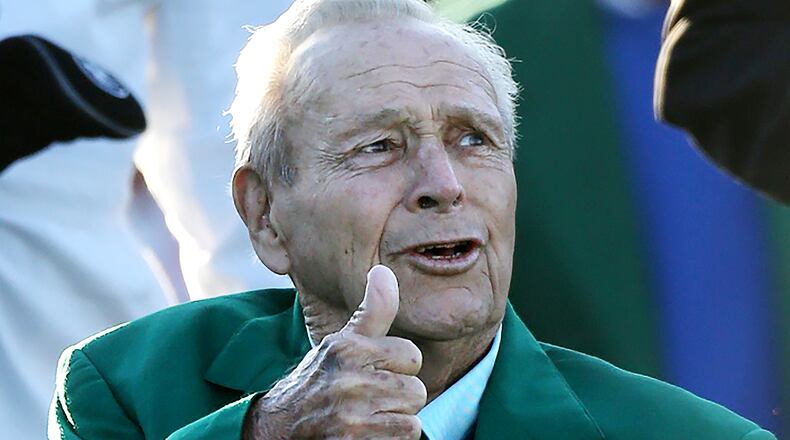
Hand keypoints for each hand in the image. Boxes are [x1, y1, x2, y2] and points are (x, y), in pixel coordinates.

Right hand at [244, 265, 426, 438]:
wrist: (279, 427)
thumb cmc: (319, 379)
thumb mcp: (341, 342)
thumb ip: (372, 310)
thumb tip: (385, 271)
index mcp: (348, 349)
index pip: (412, 355)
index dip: (399, 366)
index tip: (376, 372)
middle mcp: (348, 381)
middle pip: (416, 391)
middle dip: (398, 398)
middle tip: (370, 399)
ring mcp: (350, 418)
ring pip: (411, 421)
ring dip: (395, 423)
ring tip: (368, 418)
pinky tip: (368, 435)